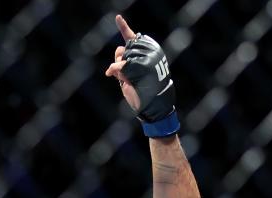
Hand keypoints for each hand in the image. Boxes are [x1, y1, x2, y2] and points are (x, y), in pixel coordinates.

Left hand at [105, 15, 177, 134]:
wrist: (154, 106)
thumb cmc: (142, 92)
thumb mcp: (130, 77)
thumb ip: (122, 64)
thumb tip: (118, 53)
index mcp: (146, 54)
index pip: (132, 38)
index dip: (123, 27)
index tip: (117, 17)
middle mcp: (145, 54)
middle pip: (121, 50)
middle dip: (120, 62)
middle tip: (129, 77)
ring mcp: (141, 59)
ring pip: (120, 58)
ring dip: (120, 70)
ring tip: (131, 81)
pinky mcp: (137, 67)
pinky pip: (120, 65)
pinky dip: (117, 72)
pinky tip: (123, 80)